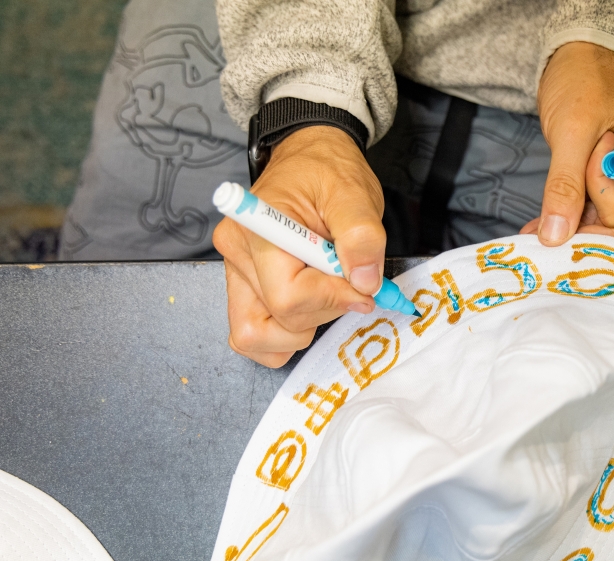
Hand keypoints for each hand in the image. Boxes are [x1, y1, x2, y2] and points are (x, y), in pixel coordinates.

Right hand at [213, 125, 385, 367]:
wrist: (311, 158)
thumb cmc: (328, 171)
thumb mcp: (355, 194)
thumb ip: (362, 237)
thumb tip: (364, 283)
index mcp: (260, 229)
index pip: (288, 298)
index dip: (333, 299)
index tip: (363, 285)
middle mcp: (237, 254)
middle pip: (276, 321)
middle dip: (324, 310)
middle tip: (346, 279)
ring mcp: (236, 273)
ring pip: (258, 337)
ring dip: (303, 327)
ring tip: (327, 289)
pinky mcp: (245, 286)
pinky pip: (254, 336)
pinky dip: (285, 335)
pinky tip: (312, 306)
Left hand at [522, 41, 613, 244]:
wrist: (587, 57)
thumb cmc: (586, 79)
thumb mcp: (570, 131)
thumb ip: (564, 185)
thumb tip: (554, 235)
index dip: (589, 192)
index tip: (583, 152)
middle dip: (583, 221)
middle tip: (550, 208)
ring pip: (611, 227)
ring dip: (577, 221)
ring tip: (548, 208)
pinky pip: (604, 215)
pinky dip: (578, 216)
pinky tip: (554, 213)